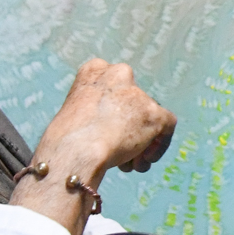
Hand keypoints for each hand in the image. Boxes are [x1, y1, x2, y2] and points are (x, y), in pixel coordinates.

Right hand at [35, 59, 175, 176]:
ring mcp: (138, 94)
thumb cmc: (66, 142)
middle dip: (129, 130)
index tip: (109, 131)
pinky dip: (159, 146)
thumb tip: (114, 130)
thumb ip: (98, 114)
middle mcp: (119, 73)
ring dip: (141, 143)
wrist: (74, 150)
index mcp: (94, 70)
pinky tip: (144, 162)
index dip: (114, 113)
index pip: (114, 88)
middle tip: (122, 152)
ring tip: (129, 165)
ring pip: (148, 118)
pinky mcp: (153, 112)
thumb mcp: (76, 116)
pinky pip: (167, 127)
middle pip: (133, 104)